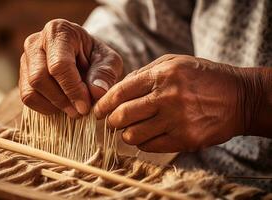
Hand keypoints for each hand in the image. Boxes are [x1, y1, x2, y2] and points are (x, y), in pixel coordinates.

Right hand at [19, 19, 122, 116]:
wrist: (84, 57)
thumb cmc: (96, 57)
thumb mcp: (109, 61)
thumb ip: (105, 74)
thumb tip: (97, 92)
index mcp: (58, 31)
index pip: (59, 65)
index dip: (72, 89)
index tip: (85, 107)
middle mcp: (35, 42)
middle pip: (39, 78)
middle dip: (61, 100)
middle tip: (80, 112)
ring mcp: (25, 59)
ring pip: (30, 91)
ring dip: (53, 106)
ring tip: (73, 110)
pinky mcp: (22, 76)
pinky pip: (27, 97)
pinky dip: (45, 108)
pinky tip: (62, 107)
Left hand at [95, 54, 248, 152]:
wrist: (239, 97)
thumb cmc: (202, 77)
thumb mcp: (174, 63)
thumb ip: (144, 73)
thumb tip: (117, 89)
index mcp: (162, 75)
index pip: (121, 92)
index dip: (104, 104)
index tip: (98, 110)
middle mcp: (168, 98)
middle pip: (122, 116)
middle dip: (112, 121)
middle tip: (113, 121)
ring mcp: (177, 120)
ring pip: (133, 135)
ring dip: (127, 134)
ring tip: (131, 129)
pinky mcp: (186, 139)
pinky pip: (150, 147)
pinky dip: (143, 143)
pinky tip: (148, 135)